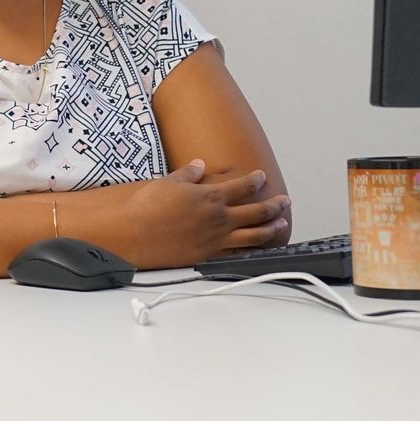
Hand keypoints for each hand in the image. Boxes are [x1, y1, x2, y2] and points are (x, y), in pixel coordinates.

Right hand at [117, 159, 289, 267]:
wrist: (134, 233)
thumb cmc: (147, 207)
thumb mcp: (168, 182)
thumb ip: (187, 174)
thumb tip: (198, 165)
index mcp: (210, 196)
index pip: (242, 186)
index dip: (256, 180)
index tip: (262, 177)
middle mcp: (219, 217)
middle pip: (257, 211)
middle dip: (274, 205)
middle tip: (284, 201)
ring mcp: (216, 238)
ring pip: (255, 234)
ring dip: (272, 229)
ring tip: (281, 225)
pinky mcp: (208, 255)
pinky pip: (237, 253)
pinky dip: (252, 251)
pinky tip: (259, 250)